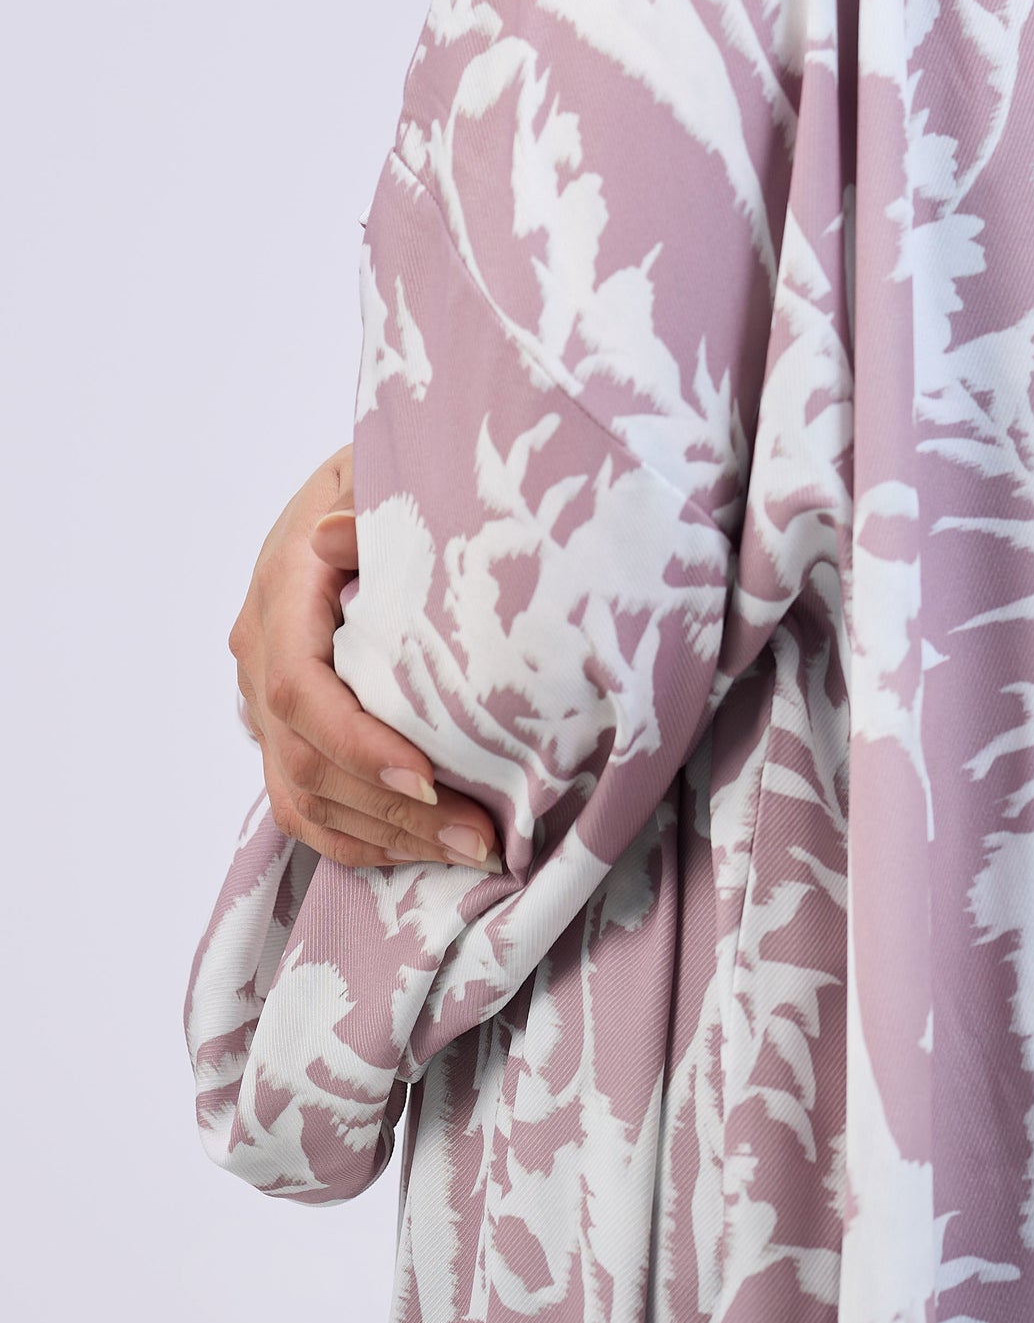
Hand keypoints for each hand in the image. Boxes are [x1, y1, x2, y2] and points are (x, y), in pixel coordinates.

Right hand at [229, 445, 502, 871]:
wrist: (353, 484)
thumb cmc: (389, 475)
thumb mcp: (382, 471)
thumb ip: (367, 507)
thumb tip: (336, 534)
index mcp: (283, 585)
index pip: (300, 687)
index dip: (358, 744)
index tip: (429, 779)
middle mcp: (261, 647)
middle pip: (305, 758)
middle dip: (394, 809)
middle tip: (482, 835)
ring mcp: (264, 692)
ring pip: (303, 795)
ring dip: (387, 836)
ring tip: (473, 851)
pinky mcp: (282, 724)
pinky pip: (305, 804)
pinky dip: (361, 838)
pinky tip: (425, 849)